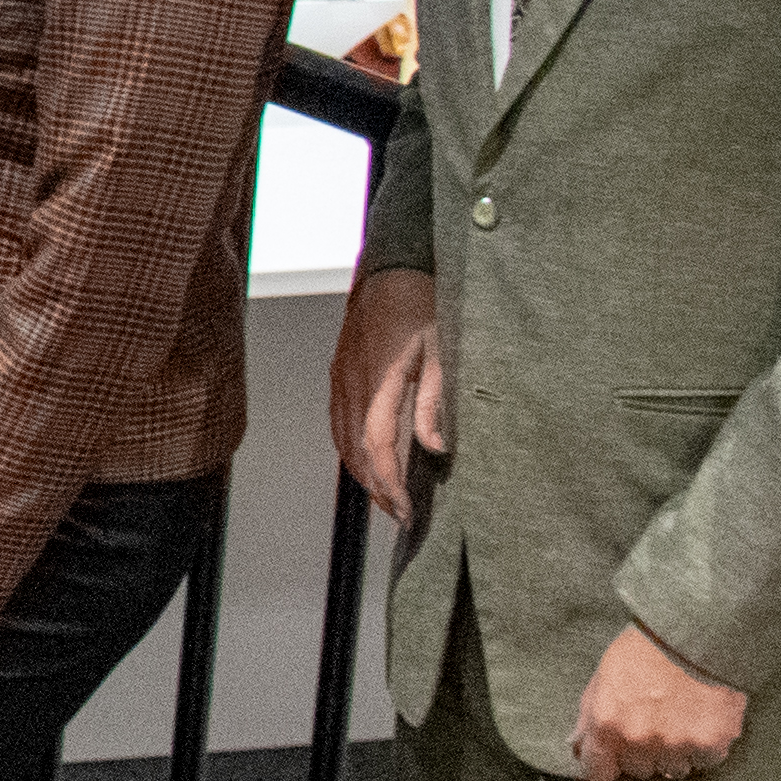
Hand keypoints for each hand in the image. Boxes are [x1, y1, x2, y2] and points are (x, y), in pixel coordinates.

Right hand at [328, 269, 449, 524]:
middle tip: (397, 512)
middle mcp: (352, 382)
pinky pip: (338, 420)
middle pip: (354, 449)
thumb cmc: (421, 302)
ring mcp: (340, 377)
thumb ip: (434, 402)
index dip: (389, 482)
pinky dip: (349, 448)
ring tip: (383, 494)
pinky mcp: (339, 372)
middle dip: (375, 486)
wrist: (391, 268)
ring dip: (360, 471)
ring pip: (341, 438)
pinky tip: (364, 459)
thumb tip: (435, 446)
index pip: (377, 445)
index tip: (404, 507)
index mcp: (379, 379)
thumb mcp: (442, 352)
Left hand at [570, 623, 746, 780]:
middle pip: (639, 771)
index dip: (607, 766)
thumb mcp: (603, 676)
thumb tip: (579, 745)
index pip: (598, 771)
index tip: (615, 761)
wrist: (695, 633)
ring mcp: (676, 745)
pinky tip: (704, 723)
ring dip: (676, 754)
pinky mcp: (711, 744)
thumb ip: (590, 715)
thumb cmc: (644, 650)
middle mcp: (639, 741)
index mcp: (607, 725)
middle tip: (655, 728)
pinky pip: (706, 761)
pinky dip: (706, 748)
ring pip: (674, 771)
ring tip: (682, 724)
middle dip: (644, 754)